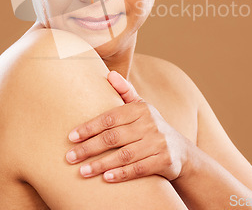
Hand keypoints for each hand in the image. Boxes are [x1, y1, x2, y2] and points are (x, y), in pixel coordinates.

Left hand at [65, 70, 192, 182]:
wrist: (181, 151)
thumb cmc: (151, 126)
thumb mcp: (141, 107)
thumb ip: (125, 91)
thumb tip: (110, 74)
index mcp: (140, 109)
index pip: (110, 118)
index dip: (89, 127)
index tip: (71, 137)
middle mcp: (150, 124)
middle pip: (114, 137)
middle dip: (89, 148)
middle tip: (70, 157)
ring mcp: (158, 143)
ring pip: (124, 155)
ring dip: (101, 164)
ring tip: (82, 171)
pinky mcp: (165, 160)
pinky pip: (139, 168)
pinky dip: (122, 174)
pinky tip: (106, 178)